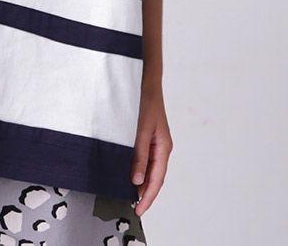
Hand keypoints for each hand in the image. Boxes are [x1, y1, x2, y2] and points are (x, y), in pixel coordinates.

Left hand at [129, 82, 172, 217]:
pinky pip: (140, 156)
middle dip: (143, 192)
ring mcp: (152, 140)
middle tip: (130, 207)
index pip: (156, 179)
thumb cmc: (143, 98)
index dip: (147, 197)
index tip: (138, 210)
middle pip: (153, 176)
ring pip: (146, 167)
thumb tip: (137, 180)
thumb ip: (138, 154)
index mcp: (163, 146)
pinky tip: (124, 171)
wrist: (143, 76)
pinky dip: (134, 167)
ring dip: (137, 180)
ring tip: (125, 194)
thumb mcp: (139, 129)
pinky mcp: (143, 134)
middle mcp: (159, 146)